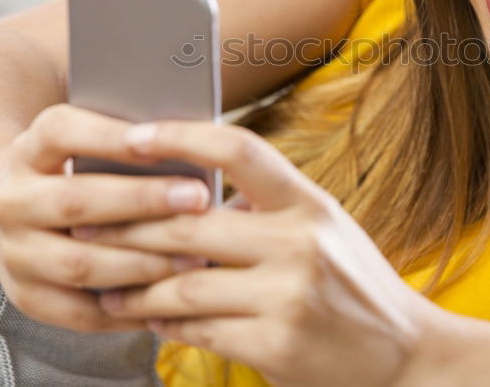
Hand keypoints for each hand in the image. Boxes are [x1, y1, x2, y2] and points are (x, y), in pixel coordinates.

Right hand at [0, 103, 212, 331]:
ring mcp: (15, 253)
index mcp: (28, 151)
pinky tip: (172, 300)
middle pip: (75, 201)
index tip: (162, 138)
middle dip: (142, 200)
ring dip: (143, 262)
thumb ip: (128, 138)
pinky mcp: (28, 298)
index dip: (108, 136)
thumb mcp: (88, 143)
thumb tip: (190, 134)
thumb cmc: (80, 171)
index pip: (58, 132)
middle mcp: (12, 201)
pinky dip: (130, 310)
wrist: (19, 218)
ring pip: (80, 262)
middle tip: (199, 198)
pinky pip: (81, 313)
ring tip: (196, 256)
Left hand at [80, 118, 441, 386]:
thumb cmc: (354, 284)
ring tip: (110, 287)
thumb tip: (184, 193)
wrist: (405, 354)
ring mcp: (289, 296)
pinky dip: (166, 323)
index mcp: (309, 203)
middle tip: (84, 225)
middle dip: (128, 226)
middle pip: (190, 223)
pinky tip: (152, 317)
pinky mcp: (276, 346)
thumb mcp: (323, 228)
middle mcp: (301, 242)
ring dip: (136, 288)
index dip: (182, 136)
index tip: (135, 137)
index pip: (240, 149)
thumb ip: (265, 209)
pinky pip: (199, 330)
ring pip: (183, 284)